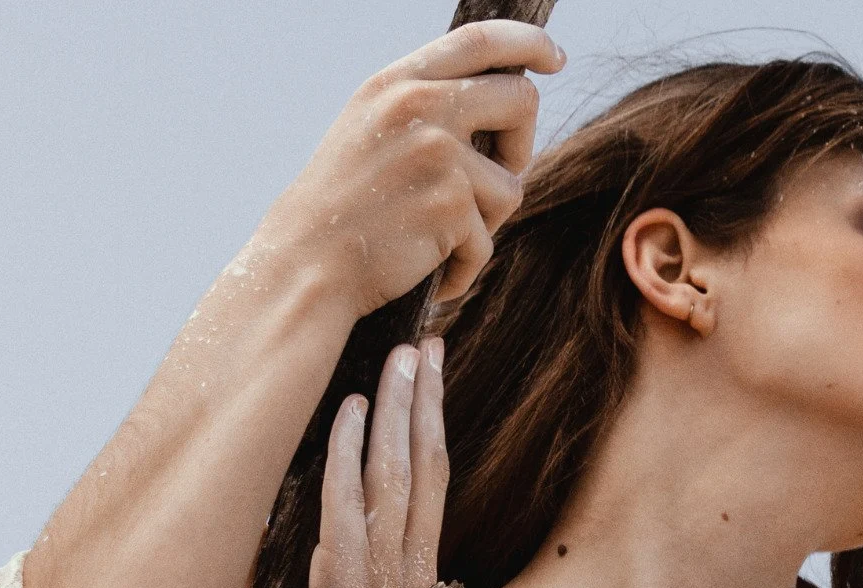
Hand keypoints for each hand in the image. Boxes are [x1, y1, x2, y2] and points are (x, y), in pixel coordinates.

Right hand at [257, 20, 564, 319]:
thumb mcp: (373, 129)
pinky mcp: (451, 208)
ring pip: (510, 186)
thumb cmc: (344, 207)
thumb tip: (500, 99)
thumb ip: (426, 104)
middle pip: (520, 102)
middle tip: (500, 177)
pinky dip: (465, 266)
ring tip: (439, 237)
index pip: (480, 41)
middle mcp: (421, 107)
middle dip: (521, 146)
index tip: (554, 58)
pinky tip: (432, 272)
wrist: (309, 262)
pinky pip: (487, 241)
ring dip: (486, 221)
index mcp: (400, 81)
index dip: (528, 43)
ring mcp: (439, 155)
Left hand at [297, 338, 460, 587]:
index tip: (431, 381)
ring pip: (394, 470)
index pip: (431, 484)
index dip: (431, 427)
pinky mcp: (344, 578)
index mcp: (418, 572)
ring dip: (394, 410)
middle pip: (423, 463)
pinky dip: (345, 455)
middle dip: (422, 401)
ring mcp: (379, 566)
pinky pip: (345, 502)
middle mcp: (407, 560)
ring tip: (399, 357)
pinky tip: (349, 413)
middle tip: (425, 344)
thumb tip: (363, 569)